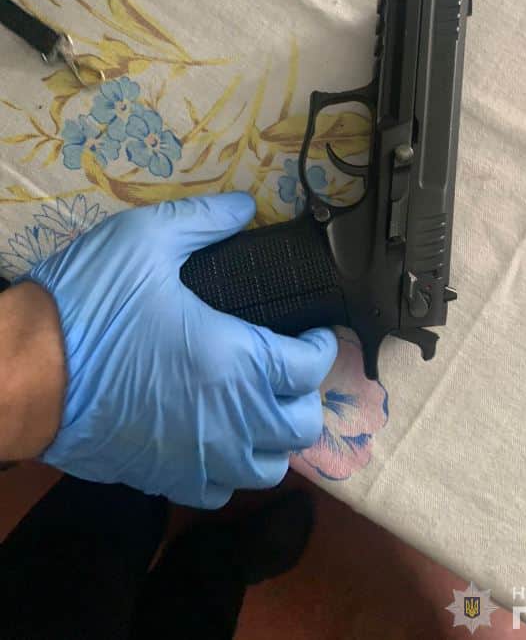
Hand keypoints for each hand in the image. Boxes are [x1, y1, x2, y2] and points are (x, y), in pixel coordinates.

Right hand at [25, 194, 336, 507]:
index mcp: (236, 360)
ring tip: (260, 407)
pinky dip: (231, 471)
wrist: (21, 373)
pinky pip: (219, 492)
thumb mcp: (145, 240)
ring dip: (275, 439)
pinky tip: (217, 440)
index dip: (322, 346)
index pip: (310, 368)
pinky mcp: (163, 479)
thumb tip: (246, 207)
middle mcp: (230, 418)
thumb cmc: (89, 305)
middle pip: (301, 426)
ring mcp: (198, 457)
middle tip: (287, 368)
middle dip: (305, 395)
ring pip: (268, 469)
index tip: (314, 332)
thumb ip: (204, 221)